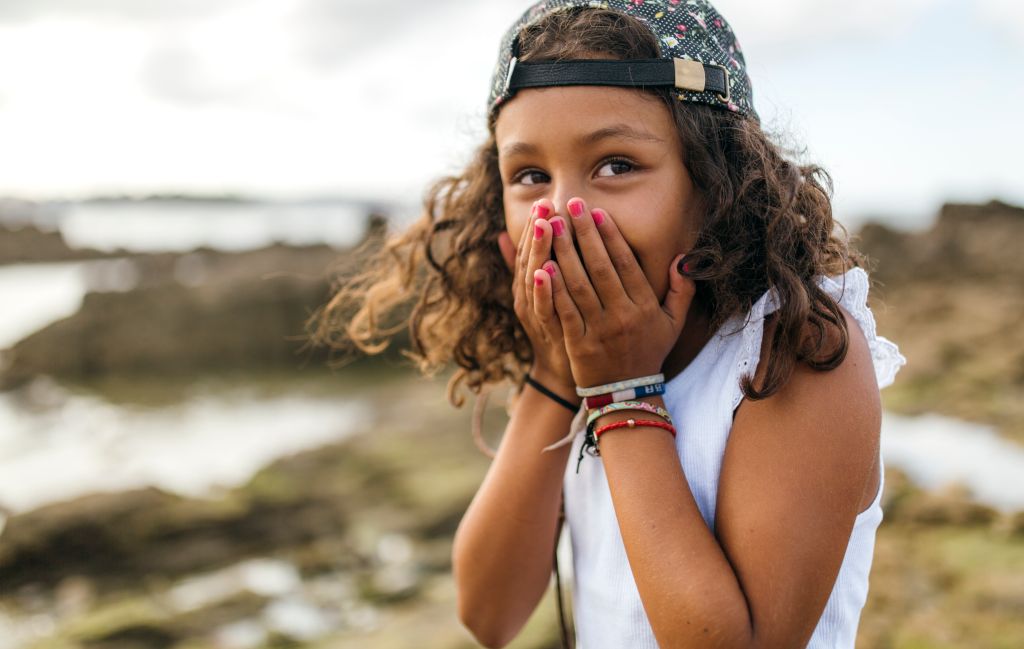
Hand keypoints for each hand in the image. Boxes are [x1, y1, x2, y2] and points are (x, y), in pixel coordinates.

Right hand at [497, 199, 573, 392]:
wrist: (562, 371)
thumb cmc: (557, 326)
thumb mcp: (539, 293)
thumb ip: (522, 265)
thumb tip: (502, 235)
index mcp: (527, 285)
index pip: (529, 249)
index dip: (534, 226)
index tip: (545, 200)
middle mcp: (526, 296)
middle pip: (529, 258)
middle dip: (537, 230)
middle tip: (545, 204)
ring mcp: (535, 313)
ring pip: (533, 278)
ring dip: (538, 251)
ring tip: (545, 225)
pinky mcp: (546, 331)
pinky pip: (542, 308)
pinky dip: (542, 290)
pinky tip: (545, 271)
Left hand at [534, 197, 695, 388]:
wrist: (627, 395)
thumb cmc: (648, 352)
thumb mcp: (673, 324)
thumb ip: (681, 290)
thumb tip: (682, 258)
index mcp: (644, 307)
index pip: (626, 264)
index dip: (610, 236)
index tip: (597, 212)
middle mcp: (622, 316)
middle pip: (600, 268)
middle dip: (584, 234)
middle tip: (570, 204)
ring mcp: (599, 331)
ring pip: (579, 286)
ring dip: (564, 253)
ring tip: (551, 226)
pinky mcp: (578, 344)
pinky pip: (564, 311)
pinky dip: (553, 289)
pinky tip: (541, 265)